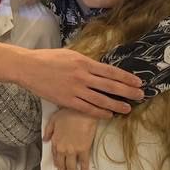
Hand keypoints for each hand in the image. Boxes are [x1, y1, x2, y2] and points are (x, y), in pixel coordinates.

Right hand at [22, 49, 141, 117]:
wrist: (28, 67)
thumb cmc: (48, 59)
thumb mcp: (70, 54)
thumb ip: (86, 62)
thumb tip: (100, 69)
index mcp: (84, 62)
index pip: (110, 71)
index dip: (126, 78)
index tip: (138, 82)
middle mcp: (82, 76)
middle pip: (110, 86)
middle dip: (127, 91)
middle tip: (140, 96)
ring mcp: (75, 89)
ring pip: (101, 99)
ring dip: (116, 105)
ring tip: (127, 109)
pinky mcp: (67, 101)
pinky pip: (87, 108)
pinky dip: (99, 112)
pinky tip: (108, 114)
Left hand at [44, 109, 99, 169]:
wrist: (81, 112)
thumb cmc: (67, 113)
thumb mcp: (53, 120)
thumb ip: (48, 131)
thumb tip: (45, 140)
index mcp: (55, 142)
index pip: (56, 156)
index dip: (57, 163)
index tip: (58, 169)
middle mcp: (63, 149)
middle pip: (62, 164)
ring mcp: (74, 150)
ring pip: (72, 166)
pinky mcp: (84, 149)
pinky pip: (84, 162)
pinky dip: (84, 169)